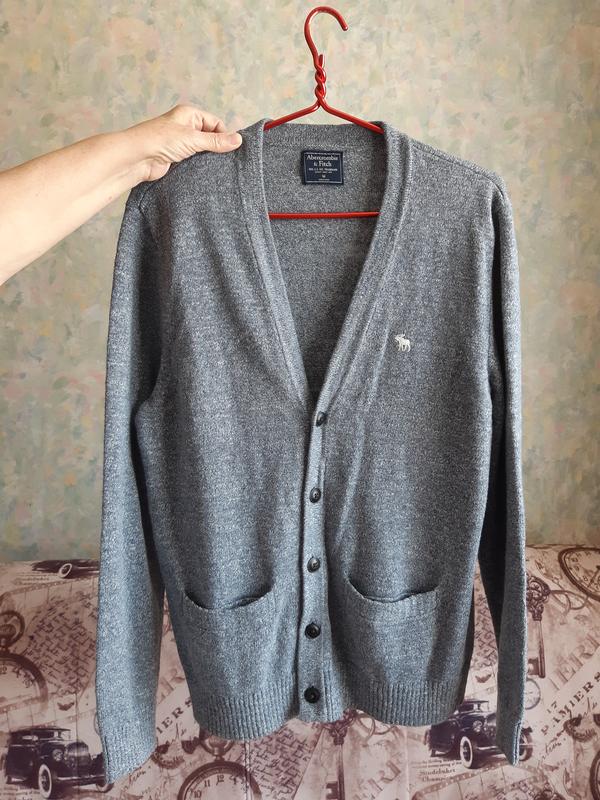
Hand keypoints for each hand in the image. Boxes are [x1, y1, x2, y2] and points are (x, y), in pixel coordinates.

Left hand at [125, 103, 242, 182]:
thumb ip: (216, 141)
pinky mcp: (177, 158)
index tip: (232, 150)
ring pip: (203, 150)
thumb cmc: (160, 140)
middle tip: (227, 161)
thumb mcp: (192, 138)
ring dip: (208, 159)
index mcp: (189, 115)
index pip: (215, 123)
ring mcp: (181, 143)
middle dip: (217, 148)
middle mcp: (185, 126)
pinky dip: (200, 166)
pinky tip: (207, 173)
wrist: (137, 158)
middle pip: (210, 137)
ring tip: (218, 169)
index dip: (224, 135)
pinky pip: (194, 161)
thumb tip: (239, 140)